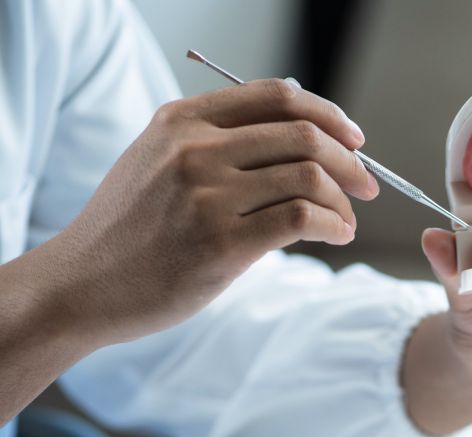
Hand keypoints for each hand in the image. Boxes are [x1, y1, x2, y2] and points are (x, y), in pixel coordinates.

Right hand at [38, 78, 377, 345]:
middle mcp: (195, 149)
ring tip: (347, 221)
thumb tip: (302, 143)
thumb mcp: (159, 162)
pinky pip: (302, 218)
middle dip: (349, 161)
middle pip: (303, 134)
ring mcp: (206, 195)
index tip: (354, 139)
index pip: (277, 95)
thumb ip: (217, 144)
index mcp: (182, 120)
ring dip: (343, 200)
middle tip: (367, 186)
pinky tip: (336, 236)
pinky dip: (333, 225)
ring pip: (308, 176)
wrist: (83, 284)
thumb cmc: (131, 230)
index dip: (328, 114)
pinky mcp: (220, 244)